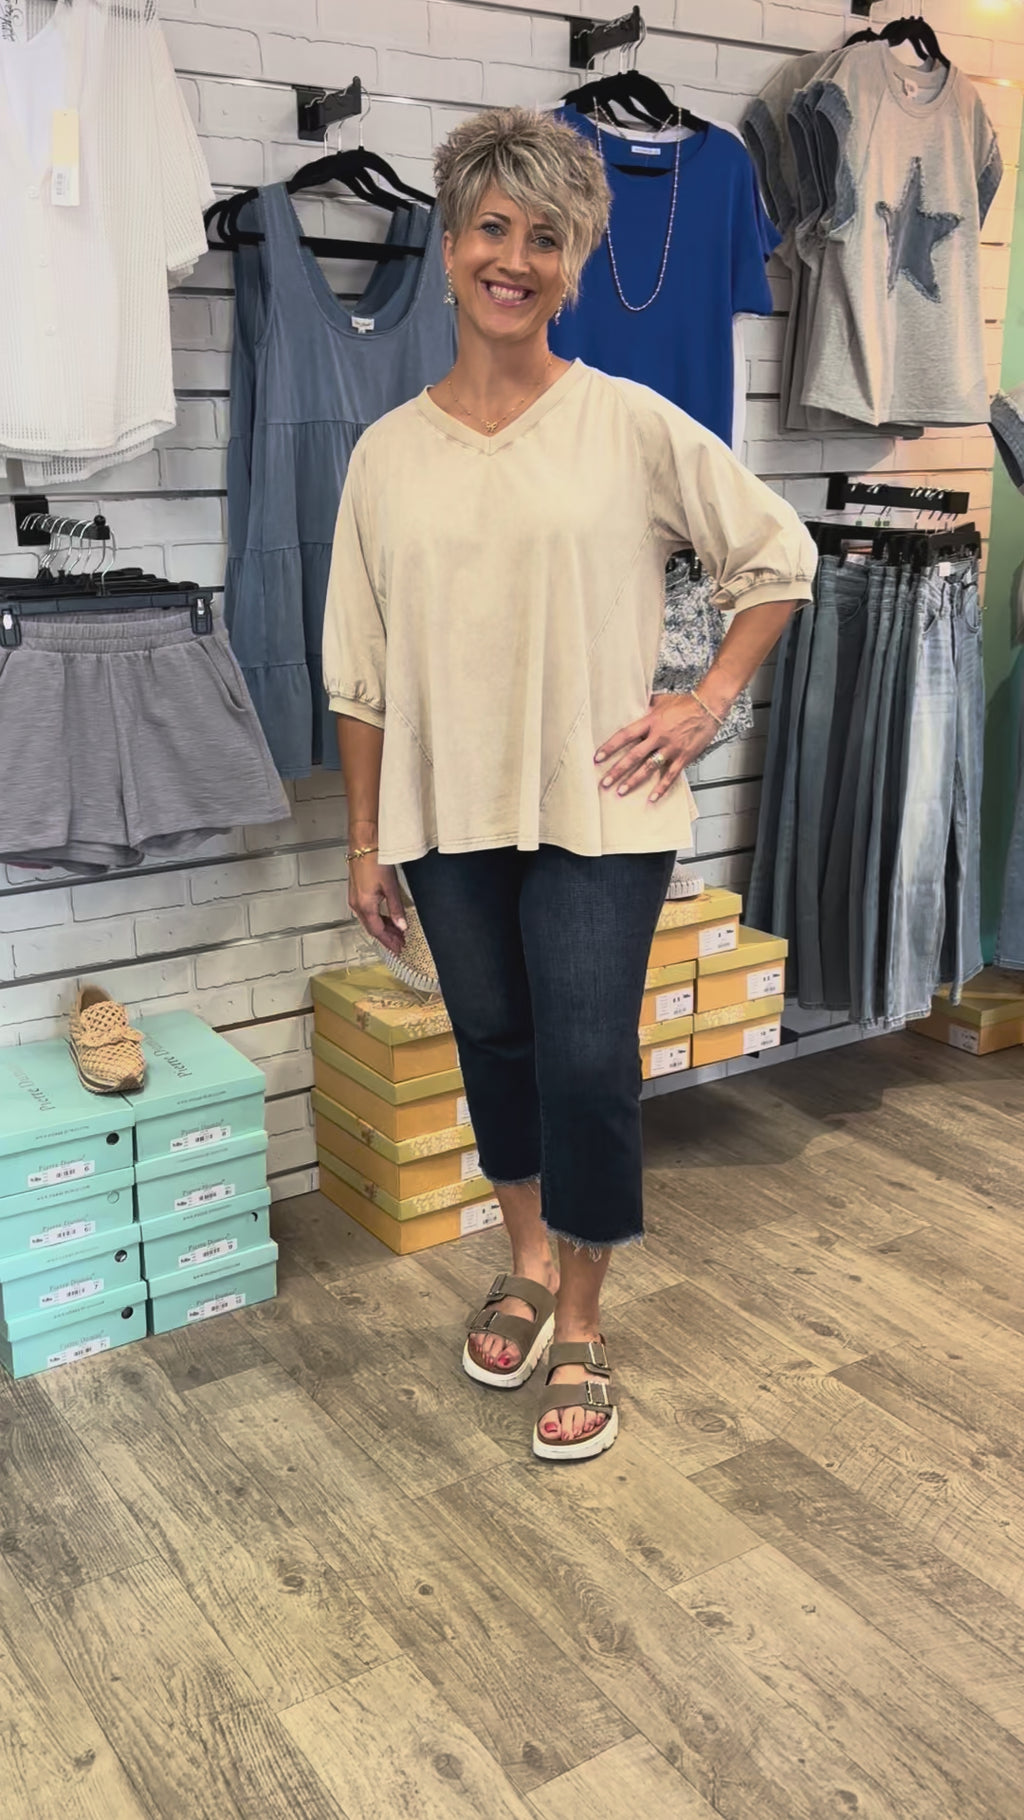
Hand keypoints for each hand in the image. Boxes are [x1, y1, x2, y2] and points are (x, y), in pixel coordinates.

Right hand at [348, 858, 406, 955]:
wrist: (363, 844)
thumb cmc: (375, 860)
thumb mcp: (390, 887)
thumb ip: (396, 909)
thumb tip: (402, 926)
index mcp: (365, 906)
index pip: (378, 931)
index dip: (389, 941)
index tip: (398, 948)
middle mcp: (357, 905)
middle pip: (372, 928)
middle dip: (386, 937)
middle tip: (400, 944)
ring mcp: (355, 898)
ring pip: (369, 920)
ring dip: (382, 928)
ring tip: (396, 933)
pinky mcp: (356, 892)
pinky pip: (366, 912)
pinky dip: (377, 918)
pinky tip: (386, 918)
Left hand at [594, 692, 719, 801]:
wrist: (709, 707)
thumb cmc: (687, 703)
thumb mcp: (661, 701)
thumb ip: (647, 707)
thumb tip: (634, 705)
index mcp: (651, 722)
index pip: (625, 735)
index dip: (610, 747)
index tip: (598, 757)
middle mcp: (659, 736)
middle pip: (633, 756)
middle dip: (617, 770)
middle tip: (605, 782)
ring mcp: (671, 748)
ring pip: (648, 768)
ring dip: (633, 781)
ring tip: (621, 791)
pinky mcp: (683, 757)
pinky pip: (670, 776)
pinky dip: (661, 788)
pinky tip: (652, 798)